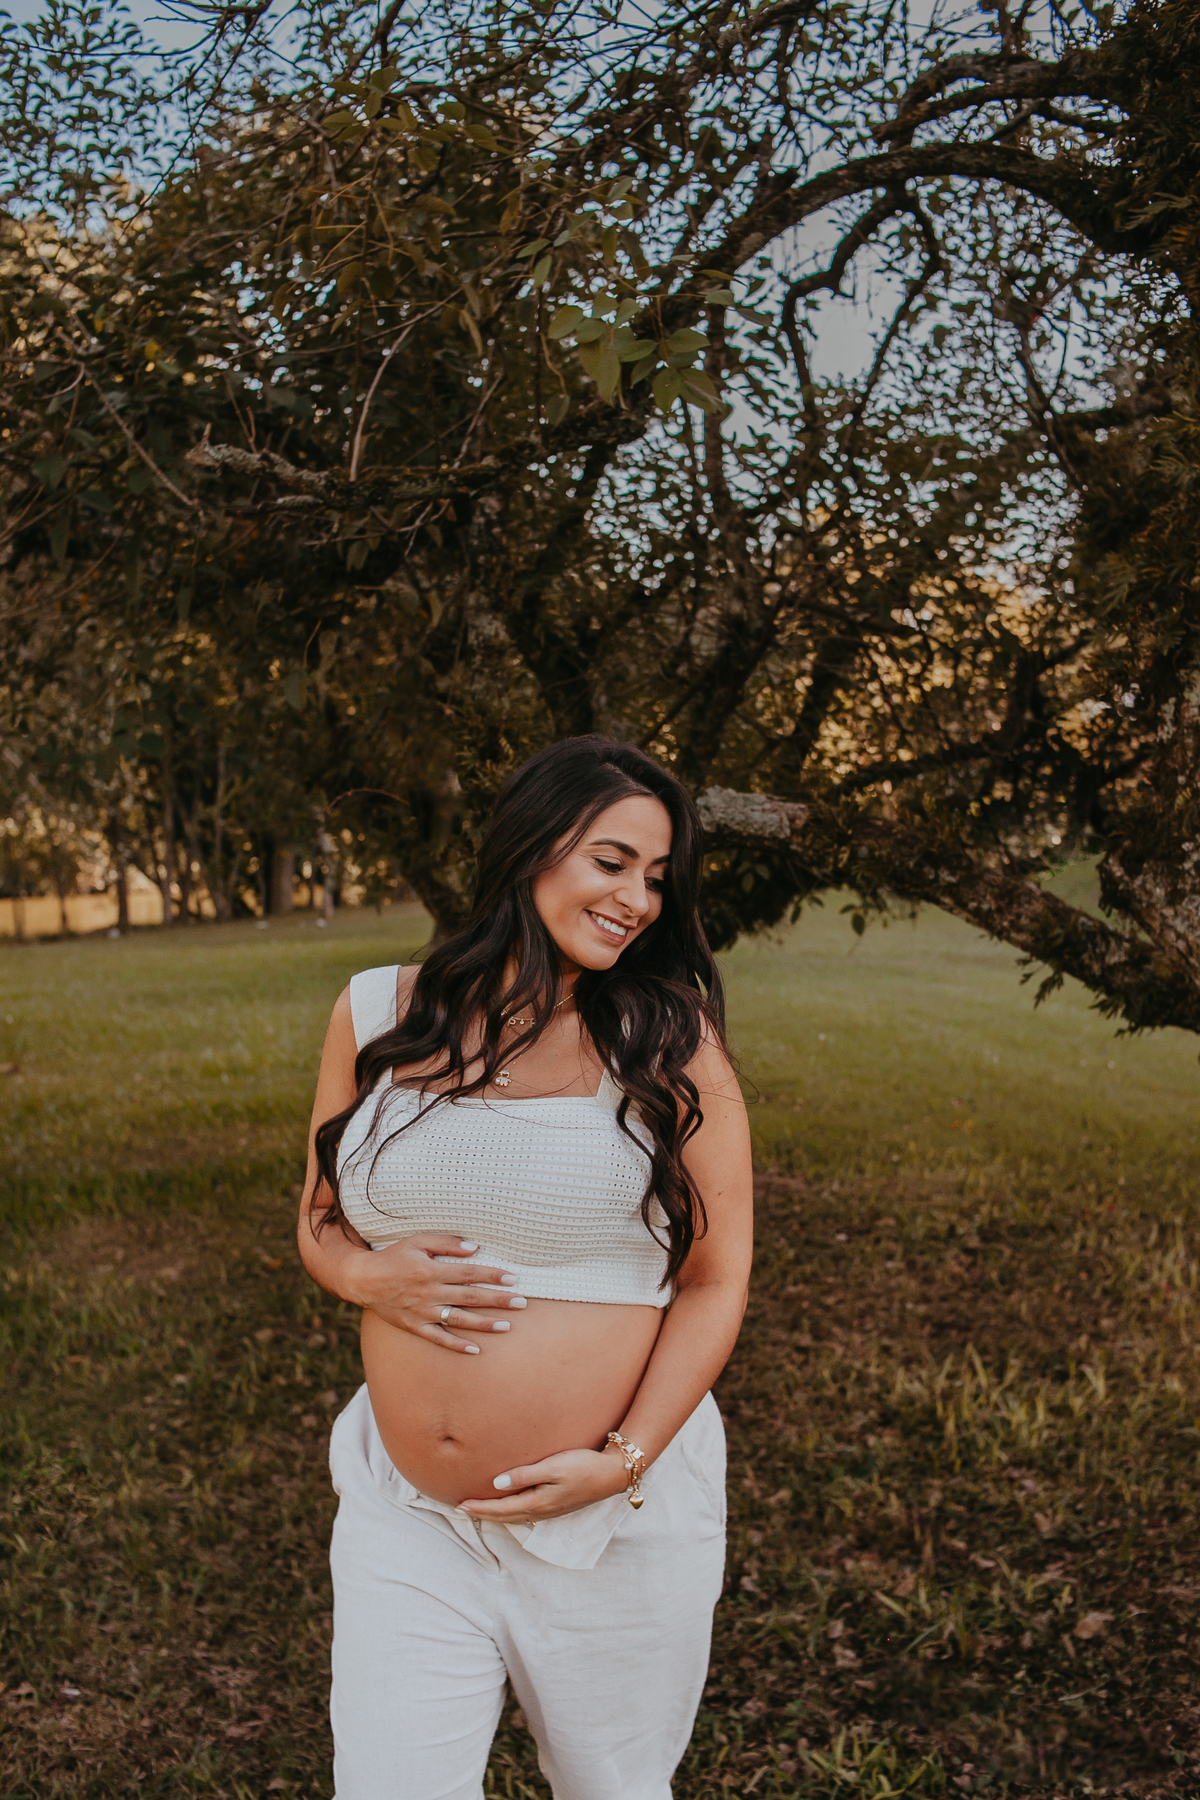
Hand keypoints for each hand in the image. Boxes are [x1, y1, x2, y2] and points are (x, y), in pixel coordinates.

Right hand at [350, 1233, 526, 1352]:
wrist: (363, 1280)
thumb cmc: (393, 1256)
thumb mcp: (417, 1241)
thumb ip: (446, 1243)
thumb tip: (474, 1248)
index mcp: (432, 1271)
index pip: (469, 1273)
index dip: (493, 1275)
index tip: (513, 1278)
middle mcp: (430, 1293)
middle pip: (470, 1297)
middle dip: (497, 1300)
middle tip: (521, 1303)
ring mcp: (422, 1312)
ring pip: (459, 1320)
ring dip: (484, 1324)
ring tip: (507, 1326)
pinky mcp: (414, 1327)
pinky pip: (438, 1338)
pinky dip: (457, 1345)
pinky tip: (475, 1349)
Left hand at [458, 1445, 629, 1522]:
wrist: (611, 1475)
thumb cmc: (583, 1466)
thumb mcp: (553, 1467)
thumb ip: (525, 1476)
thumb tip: (497, 1484)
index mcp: (537, 1503)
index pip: (500, 1509)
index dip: (479, 1508)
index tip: (459, 1505)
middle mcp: (541, 1512)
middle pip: (505, 1516)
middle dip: (482, 1513)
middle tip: (461, 1510)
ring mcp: (549, 1511)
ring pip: (514, 1516)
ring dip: (495, 1514)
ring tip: (479, 1509)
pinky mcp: (556, 1506)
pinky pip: (525, 1513)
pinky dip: (510, 1512)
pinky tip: (509, 1506)